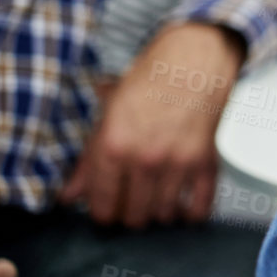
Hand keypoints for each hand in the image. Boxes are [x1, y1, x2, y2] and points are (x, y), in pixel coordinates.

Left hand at [61, 22, 243, 227]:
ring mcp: (179, 162)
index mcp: (114, 147)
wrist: (194, 59)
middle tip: (130, 202)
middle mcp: (146, 159)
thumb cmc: (148, 82)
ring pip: (164, 216)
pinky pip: (199, 206)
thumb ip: (88, 161)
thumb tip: (69, 198)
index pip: (103, 206)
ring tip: (154, 200)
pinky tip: (183, 207)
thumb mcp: (107, 115)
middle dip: (129, 214)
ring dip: (158, 213)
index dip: (102, 212)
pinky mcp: (207, 161)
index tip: (106, 207)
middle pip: (133, 217)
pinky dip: (191, 213)